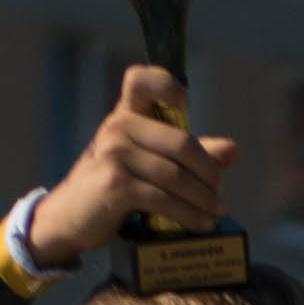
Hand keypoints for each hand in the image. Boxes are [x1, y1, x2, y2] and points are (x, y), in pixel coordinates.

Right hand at [26, 65, 234, 266]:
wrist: (70, 217)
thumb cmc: (112, 185)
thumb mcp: (148, 162)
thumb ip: (188, 154)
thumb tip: (233, 150)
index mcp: (125, 114)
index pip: (141, 80)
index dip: (168, 86)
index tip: (185, 107)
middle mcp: (118, 128)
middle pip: (181, 142)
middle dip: (208, 172)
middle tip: (219, 193)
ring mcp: (114, 154)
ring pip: (176, 176)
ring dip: (203, 199)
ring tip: (216, 212)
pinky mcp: (114, 184)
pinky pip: (164, 199)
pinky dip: (188, 214)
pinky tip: (200, 224)